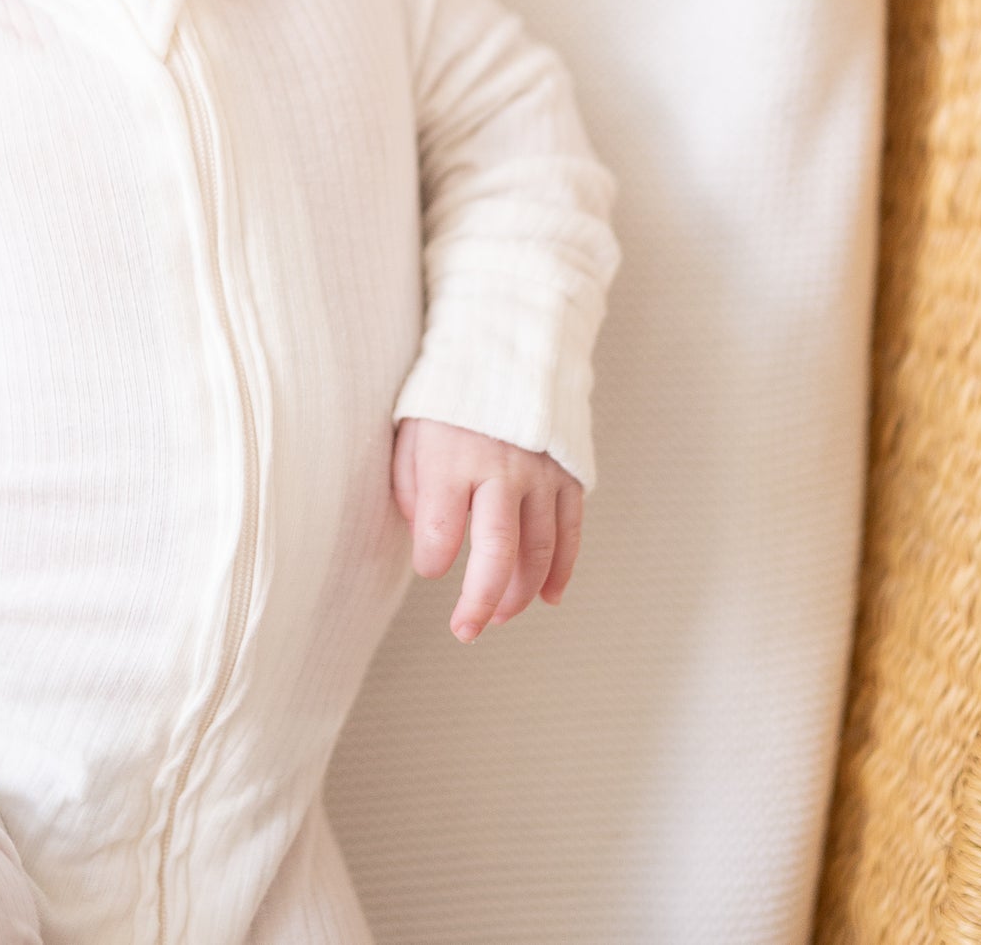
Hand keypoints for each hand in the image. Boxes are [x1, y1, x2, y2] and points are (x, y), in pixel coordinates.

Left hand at [391, 417, 582, 642]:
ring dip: (520, 593)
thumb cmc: (445, 401)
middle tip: (466, 630)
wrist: (502, 349)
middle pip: (496, 551)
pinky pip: (571, 531)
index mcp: (451, 459)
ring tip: (498, 615)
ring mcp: (540, 472)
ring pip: (539, 549)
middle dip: (480, 600)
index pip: (439, 531)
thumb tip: (426, 540)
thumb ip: (410, 487)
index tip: (429, 567)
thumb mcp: (409, 432)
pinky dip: (562, 570)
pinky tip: (547, 597)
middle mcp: (500, 468)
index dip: (431, 562)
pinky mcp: (568, 473)